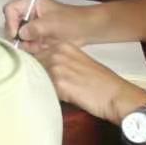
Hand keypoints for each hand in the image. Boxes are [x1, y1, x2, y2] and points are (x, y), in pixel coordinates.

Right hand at [4, 0, 94, 45]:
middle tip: (26, 43)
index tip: (16, 34)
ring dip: (25, 43)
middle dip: (18, 35)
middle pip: (11, 23)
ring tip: (38, 46)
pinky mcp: (36, 36)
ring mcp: (32, 25)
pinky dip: (31, 48)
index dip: (10, 22)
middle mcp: (28, 13)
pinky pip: (26, 44)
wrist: (86, 30)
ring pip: (18, 36)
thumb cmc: (72, 20)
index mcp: (30, 3)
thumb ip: (34, 27)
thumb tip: (20, 34)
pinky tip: (41, 48)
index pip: (10, 9)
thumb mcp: (52, 22)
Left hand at [27, 41, 145, 124]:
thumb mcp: (79, 63)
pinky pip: (42, 88)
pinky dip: (43, 94)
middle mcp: (57, 53)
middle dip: (31, 74)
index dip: (31, 64)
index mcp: (63, 46)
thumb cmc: (101, 83)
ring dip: (35, 84)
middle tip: (32, 85)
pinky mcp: (58, 83)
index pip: (35, 52)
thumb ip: (60, 62)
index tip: (29, 72)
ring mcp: (56, 66)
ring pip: (34, 74)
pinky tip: (49, 99)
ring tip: (40, 93)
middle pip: (31, 62)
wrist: (116, 95)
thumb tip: (42, 69)